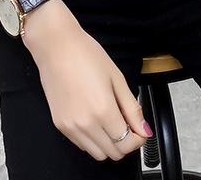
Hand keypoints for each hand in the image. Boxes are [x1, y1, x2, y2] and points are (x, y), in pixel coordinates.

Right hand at [22, 0, 152, 161]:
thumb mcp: (117, 77)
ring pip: (97, 154)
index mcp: (103, 110)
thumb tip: (144, 129)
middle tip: (128, 124)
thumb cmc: (86, 55)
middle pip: (114, 153)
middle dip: (126, 142)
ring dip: (109, 144)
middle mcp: (85, 124)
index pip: (127, 143)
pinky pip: (82, 145)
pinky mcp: (60, 125)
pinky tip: (95, 120)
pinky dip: (92, 140)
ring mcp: (71, 127)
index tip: (141, 129)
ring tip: (111, 121)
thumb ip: (132, 107)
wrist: (56, 46)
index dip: (139, 138)